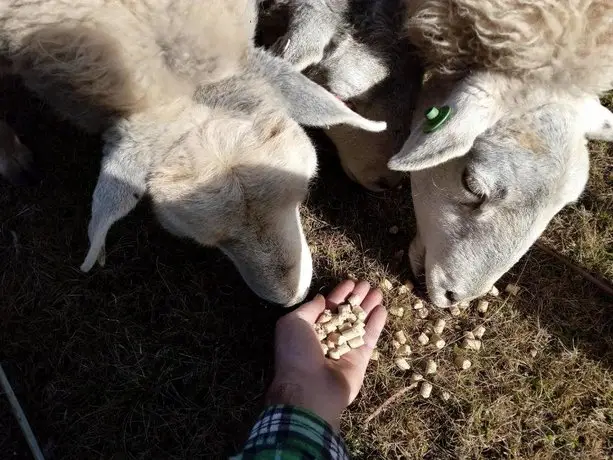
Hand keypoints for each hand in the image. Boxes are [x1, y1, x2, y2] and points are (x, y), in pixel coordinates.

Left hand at [266, 280, 386, 430]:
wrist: (309, 388)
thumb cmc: (296, 353)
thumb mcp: (293, 323)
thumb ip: (309, 308)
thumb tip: (322, 299)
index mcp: (309, 329)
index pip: (328, 308)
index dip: (339, 294)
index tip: (351, 282)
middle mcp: (328, 338)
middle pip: (345, 314)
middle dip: (356, 298)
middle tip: (367, 283)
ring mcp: (345, 348)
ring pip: (359, 323)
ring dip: (368, 307)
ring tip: (378, 291)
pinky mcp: (360, 359)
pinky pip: (369, 338)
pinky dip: (376, 324)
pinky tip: (382, 309)